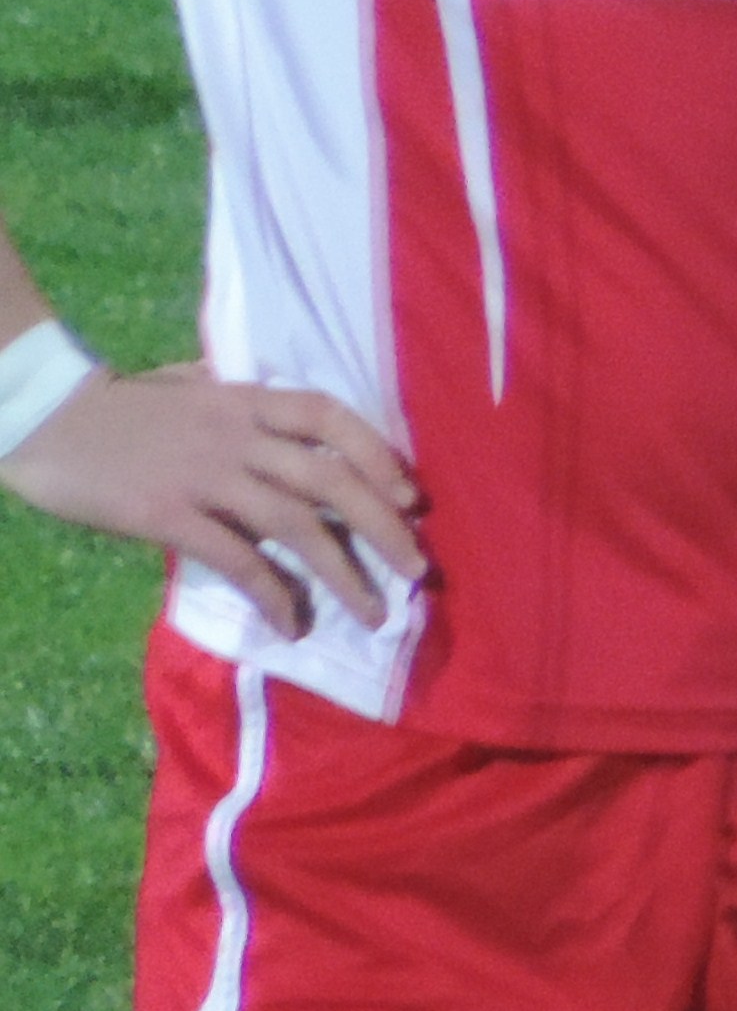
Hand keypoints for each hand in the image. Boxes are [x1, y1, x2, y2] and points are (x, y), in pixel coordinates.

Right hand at [0, 365, 423, 638]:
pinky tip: (292, 624)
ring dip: (343, 574)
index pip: (334, 418)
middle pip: (332, 481)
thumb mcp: (191, 386)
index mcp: (247, 401)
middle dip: (384, 529)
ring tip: (374, 612)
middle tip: (418, 570)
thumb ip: (240, 401)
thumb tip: (282, 416)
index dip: (380, 457)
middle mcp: (238, 436)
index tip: (411, 498)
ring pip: (296, 527)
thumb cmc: (120, 406)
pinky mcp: (169, 514)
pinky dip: (273, 594)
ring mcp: (205, 475)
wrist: (44, 419)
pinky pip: (237, 559)